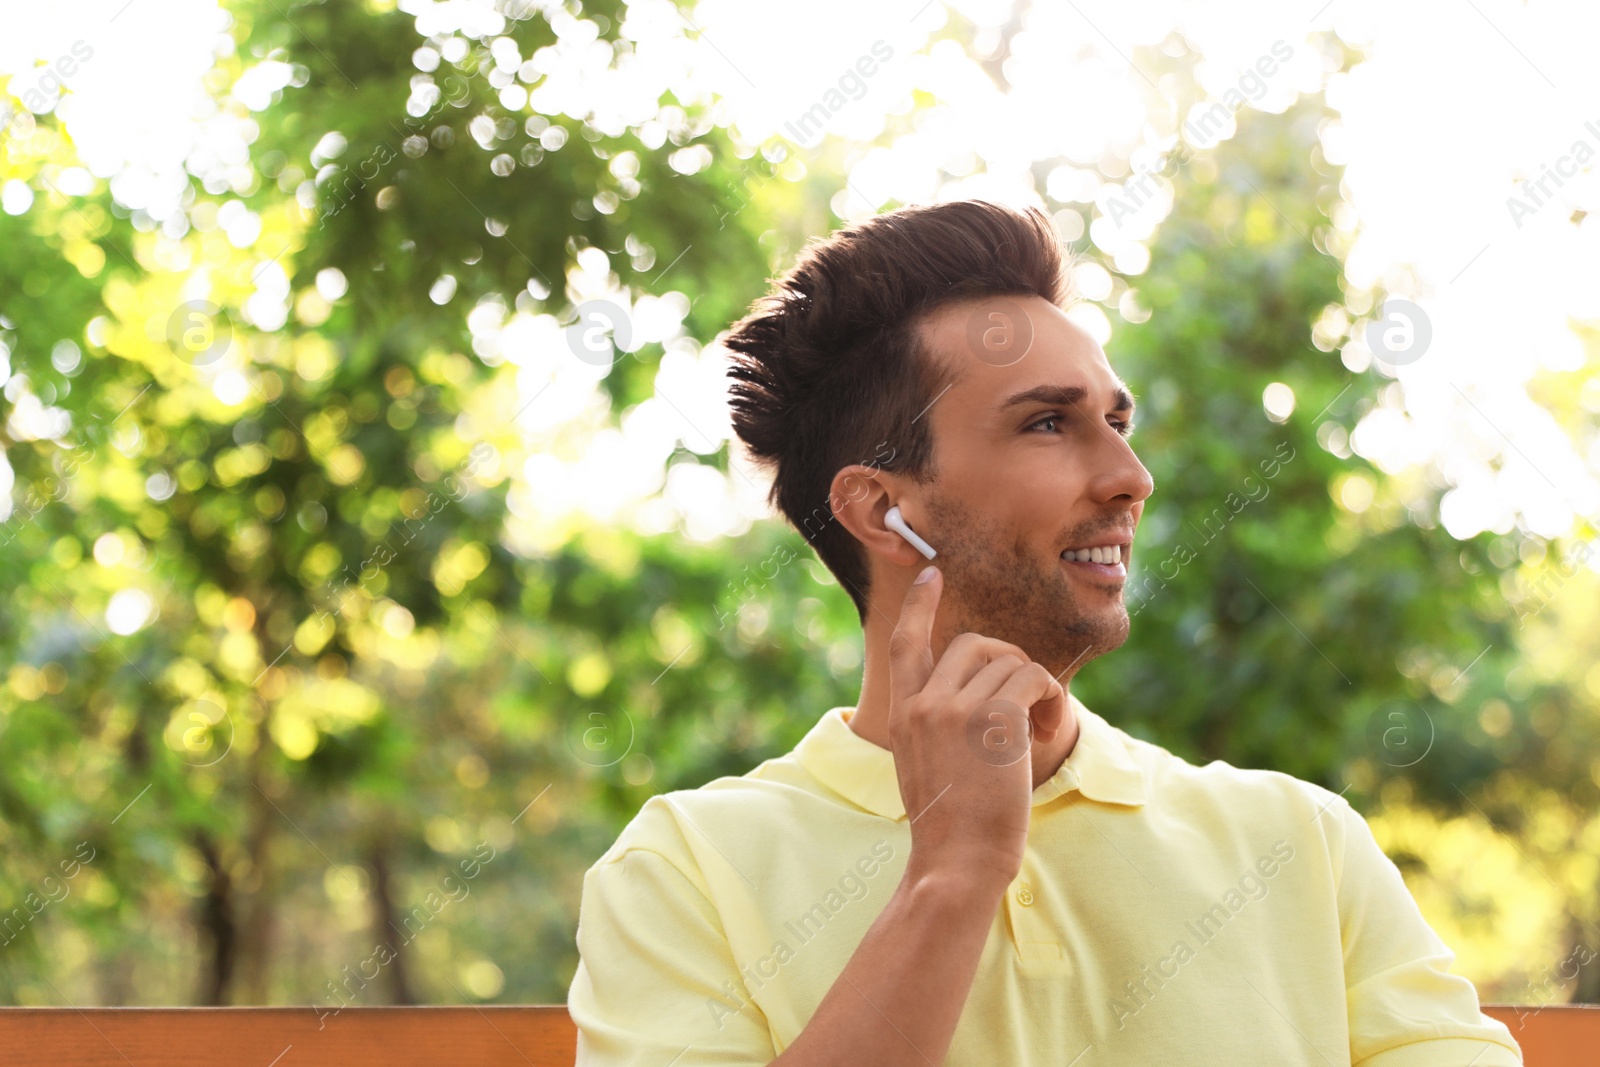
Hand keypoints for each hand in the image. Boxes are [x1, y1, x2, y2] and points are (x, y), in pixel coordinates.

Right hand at [886, 566, 1070, 888]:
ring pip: (1010, 660)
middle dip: (1008, 661)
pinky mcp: (993, 718)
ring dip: (1037, 688)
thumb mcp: (924, 766)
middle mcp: (924, 703)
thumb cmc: (950, 828)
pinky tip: (1047, 733)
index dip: (919, 606)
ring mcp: (955, 709)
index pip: (906, 643)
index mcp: (903, 714)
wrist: (957, 862)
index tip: (932, 574)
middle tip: (1027, 702)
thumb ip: (936, 725)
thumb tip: (978, 697)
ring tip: (1040, 728)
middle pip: (973, 644)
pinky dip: (1050, 699)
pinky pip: (1033, 677)